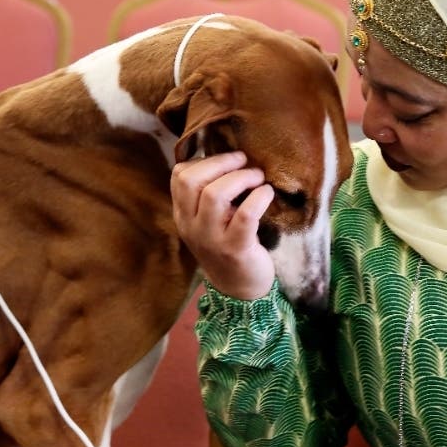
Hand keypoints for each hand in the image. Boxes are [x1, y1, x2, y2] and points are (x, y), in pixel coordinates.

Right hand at [170, 151, 275, 299]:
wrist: (240, 289)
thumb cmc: (228, 246)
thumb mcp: (208, 222)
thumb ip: (207, 196)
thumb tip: (228, 157)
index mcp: (183, 216)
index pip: (179, 177)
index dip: (203, 160)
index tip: (226, 161)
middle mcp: (191, 226)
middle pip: (192, 181)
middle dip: (221, 162)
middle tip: (244, 161)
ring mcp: (211, 239)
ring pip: (215, 194)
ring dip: (240, 177)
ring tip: (257, 176)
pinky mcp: (236, 248)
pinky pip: (245, 214)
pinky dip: (258, 197)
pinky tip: (267, 193)